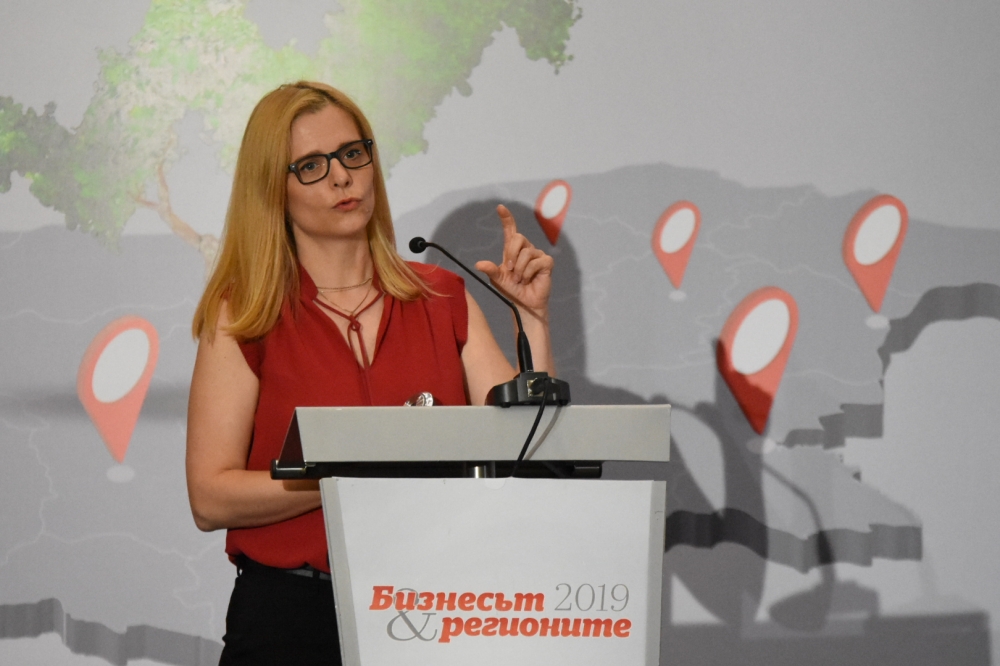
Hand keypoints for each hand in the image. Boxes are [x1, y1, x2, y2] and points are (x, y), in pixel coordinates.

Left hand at [475, 204, 552, 319]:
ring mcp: (538, 255)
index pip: (511, 230)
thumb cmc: (513, 290)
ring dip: (519, 269)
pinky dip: (528, 273)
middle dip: (511, 254)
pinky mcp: (547, 262)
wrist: (525, 303)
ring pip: (526, 253)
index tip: (500, 207)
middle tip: (509, 270)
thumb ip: (491, 270)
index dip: (507, 218)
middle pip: (518, 238)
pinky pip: (535, 262)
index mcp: (513, 250)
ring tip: (519, 280)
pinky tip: (528, 280)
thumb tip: (478, 264)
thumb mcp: (498, 280)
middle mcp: (526, 249)